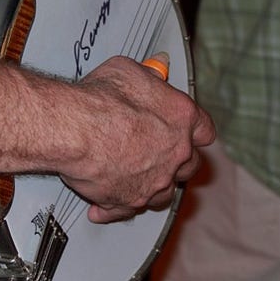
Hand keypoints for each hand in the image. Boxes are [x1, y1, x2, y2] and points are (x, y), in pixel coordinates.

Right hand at [57, 55, 214, 223]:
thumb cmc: (100, 99)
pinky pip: (126, 209)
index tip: (188, 131)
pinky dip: (114, 208)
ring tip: (137, 179)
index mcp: (181, 118)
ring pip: (164, 192)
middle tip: (160, 154)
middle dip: (178, 161)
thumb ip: (146, 76)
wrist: (75, 130)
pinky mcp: (129, 200)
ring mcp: (155, 181)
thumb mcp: (128, 70)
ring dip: (153, 186)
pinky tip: (103, 205)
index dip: (195, 131)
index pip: (204, 129)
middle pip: (189, 165)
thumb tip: (152, 71)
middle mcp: (175, 153)